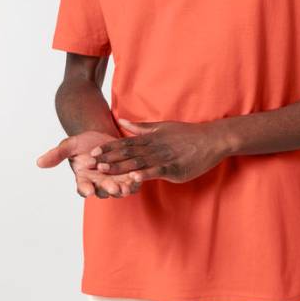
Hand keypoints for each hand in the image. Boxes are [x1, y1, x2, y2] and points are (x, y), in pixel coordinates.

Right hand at [36, 130, 141, 198]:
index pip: (82, 187)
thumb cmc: (83, 143)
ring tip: (129, 184)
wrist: (101, 137)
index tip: (87, 190)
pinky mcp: (126, 176)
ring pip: (119, 188)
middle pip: (103, 189)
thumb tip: (39, 162)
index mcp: (83, 178)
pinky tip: (139, 176)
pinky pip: (131, 182)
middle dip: (109, 189)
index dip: (85, 189)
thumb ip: (56, 154)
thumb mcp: (69, 146)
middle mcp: (98, 183)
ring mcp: (113, 181)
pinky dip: (135, 180)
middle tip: (114, 188)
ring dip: (124, 188)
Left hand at [89, 118, 230, 184]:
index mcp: (150, 138)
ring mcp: (163, 157)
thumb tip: (121, 121)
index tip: (92, 154)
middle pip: (127, 154)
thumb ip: (140, 127)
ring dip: (120, 167)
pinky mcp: (173, 168)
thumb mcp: (162, 127)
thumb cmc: (186, 134)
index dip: (108, 149)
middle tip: (89, 165)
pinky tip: (133, 179)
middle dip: (108, 159)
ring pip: (138, 163)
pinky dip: (144, 174)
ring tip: (104, 171)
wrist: (210, 139)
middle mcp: (154, 147)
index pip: (125, 143)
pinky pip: (156, 172)